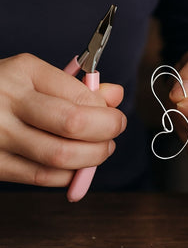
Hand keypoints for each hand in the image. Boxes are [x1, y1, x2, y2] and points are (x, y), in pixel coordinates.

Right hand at [0, 53, 125, 186]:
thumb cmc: (7, 91)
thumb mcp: (37, 78)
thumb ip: (78, 87)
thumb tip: (116, 94)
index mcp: (24, 71)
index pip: (80, 95)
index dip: (106, 111)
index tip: (114, 116)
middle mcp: (8, 100)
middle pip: (74, 123)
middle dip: (107, 131)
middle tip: (115, 132)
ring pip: (60, 155)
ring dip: (93, 157)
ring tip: (101, 150)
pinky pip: (41, 176)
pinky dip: (69, 175)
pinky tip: (76, 166)